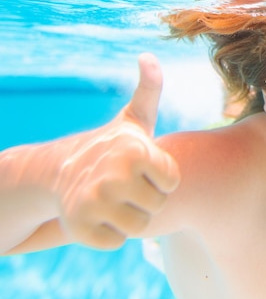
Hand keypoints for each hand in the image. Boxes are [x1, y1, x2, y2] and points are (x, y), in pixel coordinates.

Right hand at [55, 53, 179, 248]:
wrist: (59, 170)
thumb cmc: (110, 147)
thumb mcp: (133, 119)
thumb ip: (149, 90)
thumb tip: (148, 56)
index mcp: (136, 151)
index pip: (172, 182)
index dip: (160, 177)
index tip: (142, 167)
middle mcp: (115, 178)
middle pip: (157, 206)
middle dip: (146, 198)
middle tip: (126, 184)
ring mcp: (95, 204)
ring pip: (139, 227)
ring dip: (129, 216)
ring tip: (115, 198)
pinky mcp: (80, 229)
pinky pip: (116, 242)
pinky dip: (109, 233)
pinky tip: (99, 214)